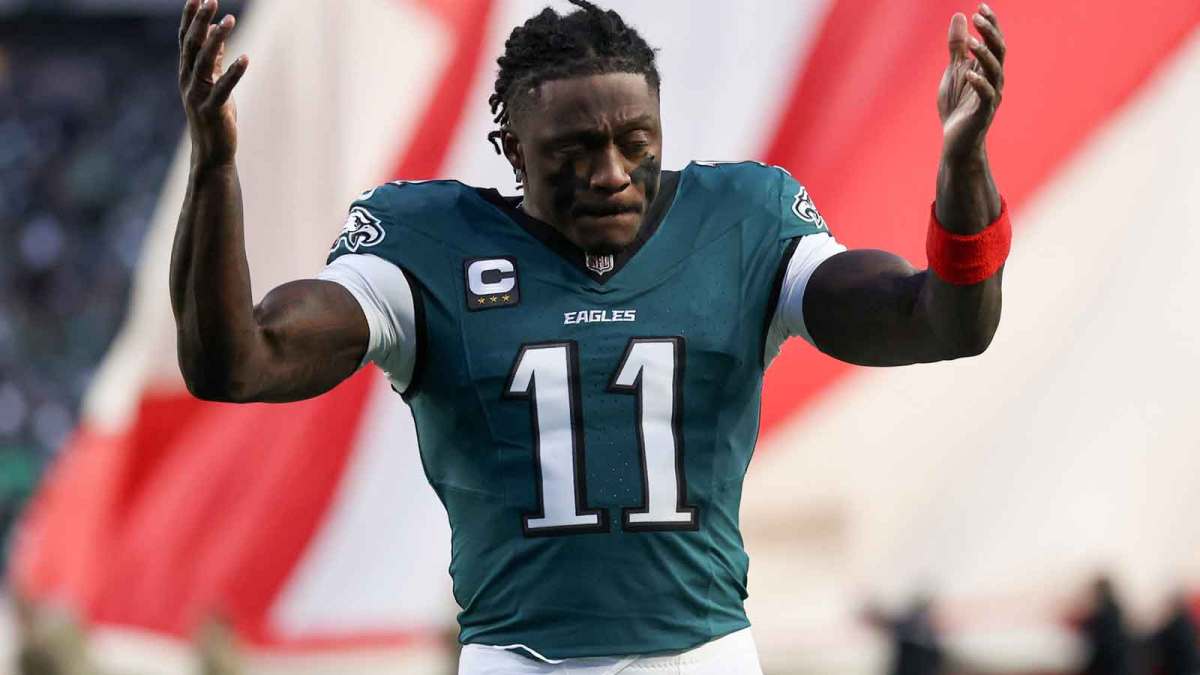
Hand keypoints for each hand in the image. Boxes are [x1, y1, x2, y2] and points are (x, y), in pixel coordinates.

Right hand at [179, 0, 248, 168]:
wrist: (212, 151)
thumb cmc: (214, 115)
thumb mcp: (213, 83)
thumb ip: (214, 59)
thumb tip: (216, 32)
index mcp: (187, 73)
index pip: (185, 40)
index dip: (190, 18)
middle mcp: (188, 81)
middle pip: (192, 46)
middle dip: (200, 21)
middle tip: (211, 0)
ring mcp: (198, 96)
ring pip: (205, 62)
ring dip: (217, 39)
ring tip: (230, 20)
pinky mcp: (213, 110)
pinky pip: (223, 88)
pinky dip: (234, 72)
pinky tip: (245, 57)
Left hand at [938, 4, 1005, 162]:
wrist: (956, 141)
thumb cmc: (957, 106)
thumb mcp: (954, 71)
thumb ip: (957, 46)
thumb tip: (959, 16)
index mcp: (988, 69)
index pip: (994, 42)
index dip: (990, 24)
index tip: (981, 6)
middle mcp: (994, 80)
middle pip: (999, 51)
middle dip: (990, 33)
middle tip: (978, 16)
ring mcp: (991, 96)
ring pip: (995, 71)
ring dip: (983, 55)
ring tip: (970, 42)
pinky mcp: (983, 113)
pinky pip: (986, 96)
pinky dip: (979, 83)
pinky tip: (970, 73)